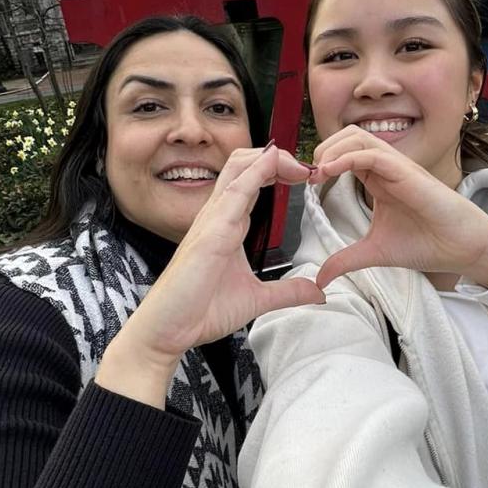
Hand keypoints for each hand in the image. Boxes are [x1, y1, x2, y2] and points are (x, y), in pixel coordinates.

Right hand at [97, 145, 322, 403]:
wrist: (170, 330)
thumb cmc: (200, 311)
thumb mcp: (257, 299)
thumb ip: (287, 291)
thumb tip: (318, 292)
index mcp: (228, 223)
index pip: (252, 179)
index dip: (279, 169)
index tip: (307, 178)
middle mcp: (218, 214)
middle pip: (244, 163)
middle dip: (279, 157)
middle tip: (308, 169)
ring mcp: (212, 220)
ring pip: (238, 168)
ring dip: (272, 159)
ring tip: (300, 165)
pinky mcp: (210, 233)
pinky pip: (233, 193)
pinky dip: (255, 172)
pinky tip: (274, 161)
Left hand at [310, 127, 487, 290]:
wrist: (461, 249)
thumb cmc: (427, 244)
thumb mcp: (375, 252)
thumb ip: (346, 260)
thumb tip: (319, 278)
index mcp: (378, 179)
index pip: (344, 153)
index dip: (322, 162)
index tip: (306, 183)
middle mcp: (386, 168)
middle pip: (348, 137)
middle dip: (323, 149)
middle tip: (309, 175)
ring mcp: (398, 167)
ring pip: (358, 138)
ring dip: (332, 149)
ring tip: (317, 172)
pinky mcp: (408, 172)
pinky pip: (374, 154)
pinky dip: (348, 157)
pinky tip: (330, 172)